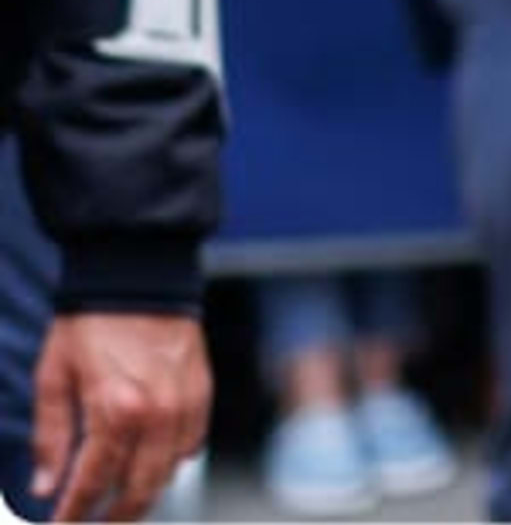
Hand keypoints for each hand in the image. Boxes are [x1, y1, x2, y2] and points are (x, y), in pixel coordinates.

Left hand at [31, 312, 205, 522]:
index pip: (93, 482)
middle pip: (139, 490)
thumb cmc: (89, 323)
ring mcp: (185, 404)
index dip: (75, 511)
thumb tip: (45, 486)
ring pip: (168, 473)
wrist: (138, 275)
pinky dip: (170, 462)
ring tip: (120, 504)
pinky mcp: (202, 393)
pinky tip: (149, 464)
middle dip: (114, 517)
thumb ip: (51, 437)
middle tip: (94, 524)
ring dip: (142, 494)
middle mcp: (156, 414)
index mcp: (114, 410)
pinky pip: (191, 445)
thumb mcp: (53, 378)